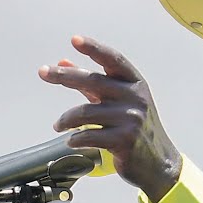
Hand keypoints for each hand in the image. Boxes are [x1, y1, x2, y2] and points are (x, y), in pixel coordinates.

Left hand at [39, 35, 181, 202]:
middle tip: (43, 72)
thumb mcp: (118, 101)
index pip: (112, 60)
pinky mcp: (125, 140)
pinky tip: (71, 141)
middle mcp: (135, 97)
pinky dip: (75, 138)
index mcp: (134, 83)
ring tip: (58, 126)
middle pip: (94, 81)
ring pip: (86, 113)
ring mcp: (131, 119)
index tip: (75, 40)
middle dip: (65, 75)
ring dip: (66, 119)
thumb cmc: (133, 127)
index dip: (94, 48)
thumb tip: (62, 62)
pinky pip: (89, 136)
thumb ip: (91, 82)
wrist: (158, 162)